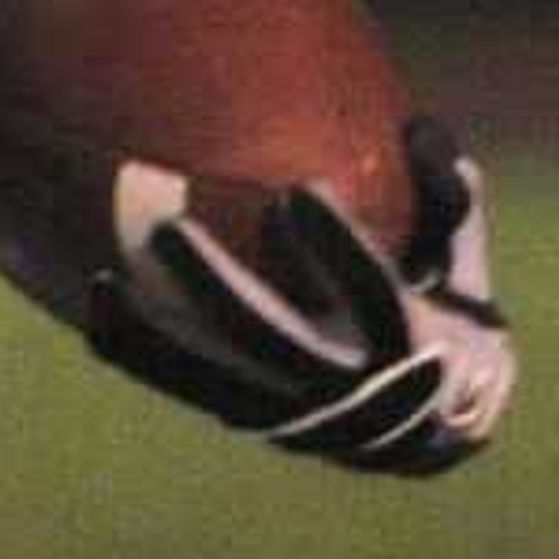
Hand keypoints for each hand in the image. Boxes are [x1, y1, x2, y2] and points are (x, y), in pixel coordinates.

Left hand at [86, 119, 515, 472]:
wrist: (430, 429)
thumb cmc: (449, 318)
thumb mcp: (463, 265)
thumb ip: (450, 202)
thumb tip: (423, 129)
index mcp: (408, 345)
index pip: (370, 297)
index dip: (338, 249)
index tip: (301, 192)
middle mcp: (343, 384)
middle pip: (270, 339)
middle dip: (215, 285)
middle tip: (166, 229)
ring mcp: (288, 404)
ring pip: (214, 366)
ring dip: (160, 323)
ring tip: (107, 276)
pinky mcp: (246, 410)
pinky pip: (181, 379)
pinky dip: (137, 346)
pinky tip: (94, 298)